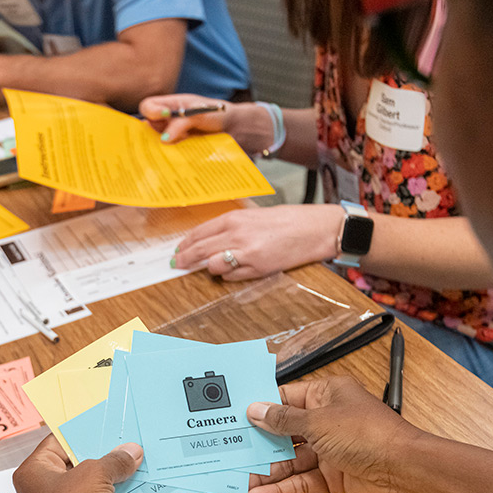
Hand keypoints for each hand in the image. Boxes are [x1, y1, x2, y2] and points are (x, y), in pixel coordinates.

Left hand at [13, 436, 143, 492]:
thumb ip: (114, 460)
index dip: (81, 430)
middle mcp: (46, 490)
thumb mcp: (96, 476)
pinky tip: (141, 483)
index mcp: (35, 472)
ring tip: (140, 457)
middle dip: (104, 453)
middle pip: (78, 462)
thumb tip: (131, 452)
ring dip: (115, 475)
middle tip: (127, 437)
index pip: (58, 440)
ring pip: (94, 485)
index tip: (104, 420)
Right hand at [139, 95, 274, 150]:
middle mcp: (165, 122)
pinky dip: (168, 160)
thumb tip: (164, 140)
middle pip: (146, 128)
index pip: (148, 107)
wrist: (233, 128)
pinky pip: (168, 156)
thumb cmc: (215, 113)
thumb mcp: (198, 113)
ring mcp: (171, 137)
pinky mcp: (178, 151)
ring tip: (166, 155)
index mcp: (168, 105)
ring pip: (155, 145)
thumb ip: (181, 122)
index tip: (164, 115)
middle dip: (148, 136)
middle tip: (159, 142)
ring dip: (158, 151)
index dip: (151, 111)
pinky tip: (171, 163)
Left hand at [172, 204, 343, 280]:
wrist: (316, 229)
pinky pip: (232, 277)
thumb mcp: (255, 216)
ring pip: (213, 266)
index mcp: (235, 218)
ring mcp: (247, 253)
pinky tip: (231, 272)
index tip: (178, 250)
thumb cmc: (288, 220)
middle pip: (200, 250)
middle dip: (185, 259)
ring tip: (208, 268)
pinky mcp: (258, 268)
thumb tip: (209, 240)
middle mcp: (237, 234)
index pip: (200, 232)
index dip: (185, 243)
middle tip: (177, 265)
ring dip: (208, 268)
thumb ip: (232, 227)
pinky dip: (228, 276)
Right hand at [245, 377, 430, 492]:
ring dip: (267, 472)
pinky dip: (282, 490)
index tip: (235, 416)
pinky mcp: (333, 477)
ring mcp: (330, 450)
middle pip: (285, 432)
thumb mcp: (317, 422)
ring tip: (241, 480)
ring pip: (291, 461)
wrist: (404, 472)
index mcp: (326, 395)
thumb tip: (257, 410)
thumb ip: (282, 420)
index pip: (285, 398)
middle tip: (231, 451)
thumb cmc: (370, 435)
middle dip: (260, 444)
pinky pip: (301, 482)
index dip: (261, 407)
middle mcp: (327, 421)